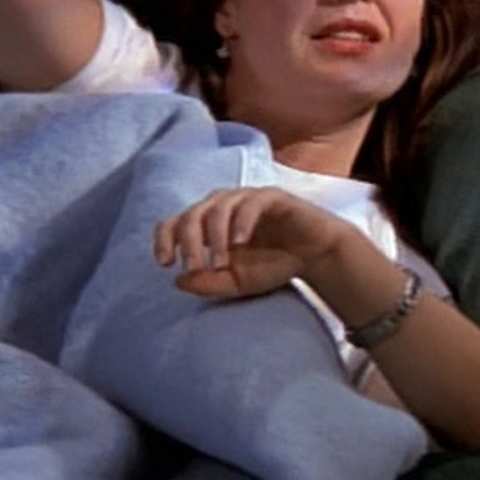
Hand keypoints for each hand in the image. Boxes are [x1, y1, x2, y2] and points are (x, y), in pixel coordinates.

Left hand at [153, 186, 347, 297]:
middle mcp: (223, 206)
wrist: (315, 256)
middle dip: (188, 243)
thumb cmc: (273, 265)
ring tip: (221, 263)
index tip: (164, 264)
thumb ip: (208, 283)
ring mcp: (246, 198)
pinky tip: (240, 243)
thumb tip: (177, 280)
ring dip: (215, 237)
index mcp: (208, 223)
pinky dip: (241, 222)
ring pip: (218, 208)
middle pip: (192, 215)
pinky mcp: (271, 197)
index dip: (164, 239)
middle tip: (193, 268)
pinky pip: (250, 203)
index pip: (175, 222)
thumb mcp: (237, 283)